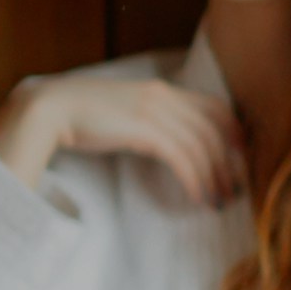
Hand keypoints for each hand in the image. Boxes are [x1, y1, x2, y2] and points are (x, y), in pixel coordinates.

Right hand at [0, 66, 244, 205]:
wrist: (49, 108)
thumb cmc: (79, 114)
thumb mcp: (122, 110)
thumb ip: (145, 118)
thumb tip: (160, 141)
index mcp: (160, 88)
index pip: (213, 105)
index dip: (234, 129)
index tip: (241, 155)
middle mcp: (163, 95)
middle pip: (213, 128)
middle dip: (229, 161)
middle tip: (234, 189)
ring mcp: (154, 110)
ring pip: (201, 146)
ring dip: (214, 177)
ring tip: (218, 201)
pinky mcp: (144, 130)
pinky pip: (182, 157)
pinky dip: (194, 179)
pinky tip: (196, 197)